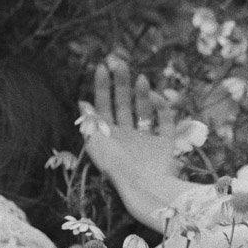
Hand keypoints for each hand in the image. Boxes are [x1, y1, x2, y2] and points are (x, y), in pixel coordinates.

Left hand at [81, 60, 191, 233]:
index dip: (102, 85)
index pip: (103, 105)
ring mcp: (146, 138)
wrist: (142, 185)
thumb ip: (90, 122)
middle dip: (121, 83)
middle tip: (119, 62)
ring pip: (144, 109)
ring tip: (140, 78)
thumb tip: (82, 102)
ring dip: (142, 93)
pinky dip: (162, 107)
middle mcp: (126, 135)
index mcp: (108, 135)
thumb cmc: (115, 165)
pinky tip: (157, 96)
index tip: (102, 66)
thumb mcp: (96, 142)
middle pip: (123, 103)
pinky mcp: (165, 143)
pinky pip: (165, 120)